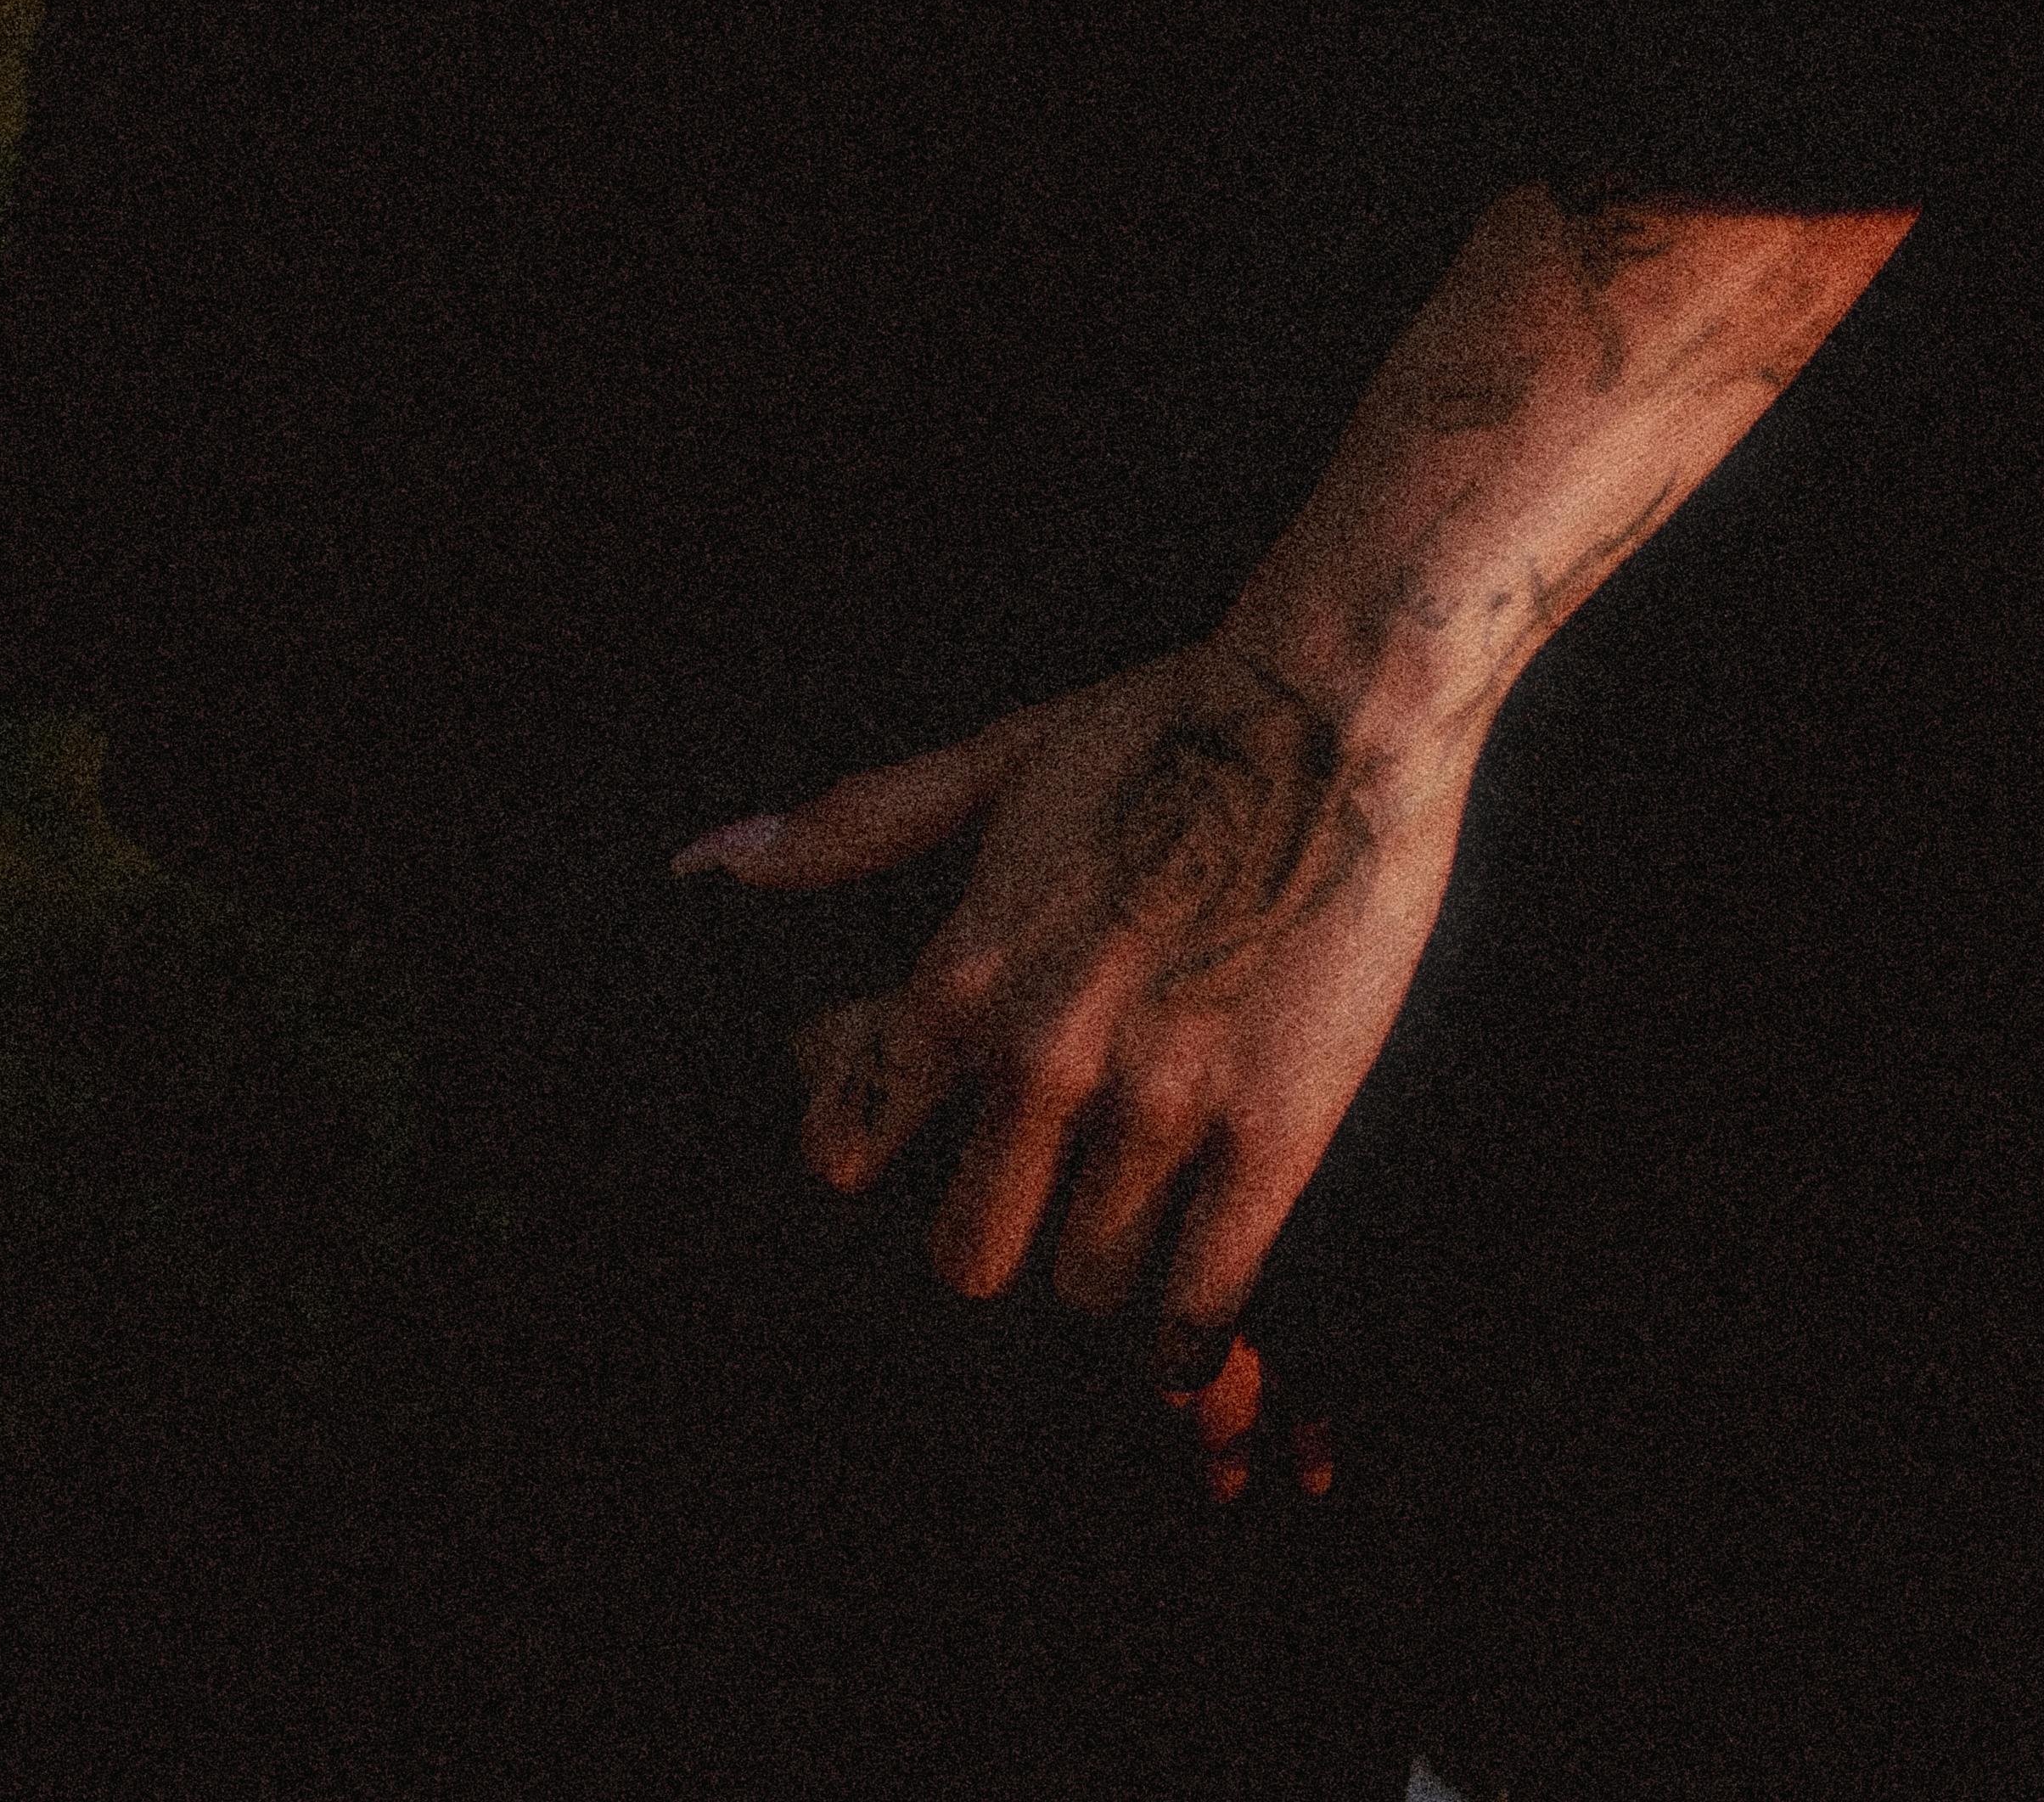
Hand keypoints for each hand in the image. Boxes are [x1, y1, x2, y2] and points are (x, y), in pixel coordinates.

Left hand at [672, 629, 1476, 1360]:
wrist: (1336, 708)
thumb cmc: (1164, 725)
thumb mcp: (999, 765)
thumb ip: (860, 826)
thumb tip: (707, 860)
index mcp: (965, 976)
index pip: (849, 1148)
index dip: (871, 1140)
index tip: (909, 1122)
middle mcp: (1043, 1058)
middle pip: (967, 1254)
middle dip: (992, 1224)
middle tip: (1032, 1185)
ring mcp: (1158, 1104)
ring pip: (1085, 1279)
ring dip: (1100, 1253)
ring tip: (1131, 1204)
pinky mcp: (1269, 1135)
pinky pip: (1196, 1304)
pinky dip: (1181, 1334)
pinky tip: (1183, 1324)